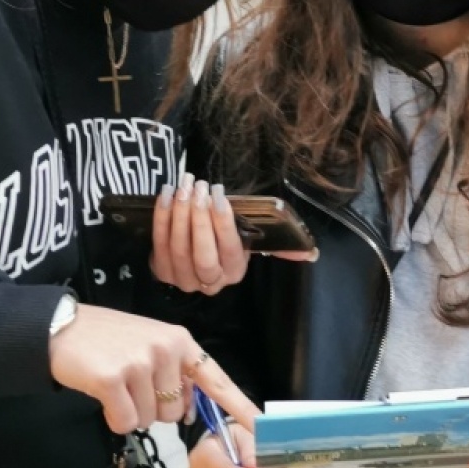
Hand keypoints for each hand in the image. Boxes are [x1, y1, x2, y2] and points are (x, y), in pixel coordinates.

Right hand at [48, 304, 259, 433]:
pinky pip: (125, 422)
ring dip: (131, 410)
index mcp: (181, 341)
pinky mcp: (114, 379)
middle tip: (131, 382)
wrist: (62, 328)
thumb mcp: (152, 344)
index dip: (239, 406)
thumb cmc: (109, 339)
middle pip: (175, 412)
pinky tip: (103, 393)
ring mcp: (141, 363)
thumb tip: (190, 412)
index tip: (261, 426)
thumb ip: (177, 373)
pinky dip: (113, 417)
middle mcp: (167, 349)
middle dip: (154, 407)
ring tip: (116, 382)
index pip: (217, 379)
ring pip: (150, 419)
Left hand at [151, 174, 316, 294]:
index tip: (218, 195)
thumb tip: (310, 254)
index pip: (229, 250)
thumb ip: (280, 246)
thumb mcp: (251, 241)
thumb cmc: (225, 239)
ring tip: (183, 186)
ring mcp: (182, 279)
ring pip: (178, 248)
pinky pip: (158, 244)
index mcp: (234, 271)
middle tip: (198, 187)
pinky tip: (166, 195)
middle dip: (198, 219)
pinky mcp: (161, 271)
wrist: (193, 251)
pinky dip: (161, 218)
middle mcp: (209, 281)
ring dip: (178, 214)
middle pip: (201, 254)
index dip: (222, 224)